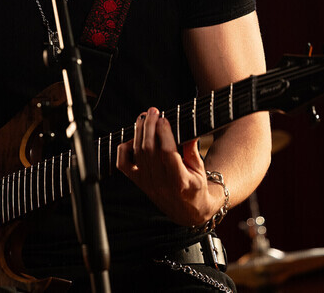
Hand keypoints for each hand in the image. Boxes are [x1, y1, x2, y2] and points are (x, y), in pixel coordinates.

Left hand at [115, 107, 221, 226]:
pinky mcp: (138, 183)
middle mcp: (161, 183)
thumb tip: (189, 130)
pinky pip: (123, 164)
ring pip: (137, 153)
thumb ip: (192, 149)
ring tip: (143, 118)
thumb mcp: (200, 169)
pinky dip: (124, 149)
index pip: (167, 153)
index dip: (164, 134)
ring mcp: (147, 183)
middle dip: (149, 126)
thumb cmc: (196, 187)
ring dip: (139, 132)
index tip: (164, 118)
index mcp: (179, 181)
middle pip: (149, 150)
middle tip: (152, 111)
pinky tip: (132, 138)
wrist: (187, 211)